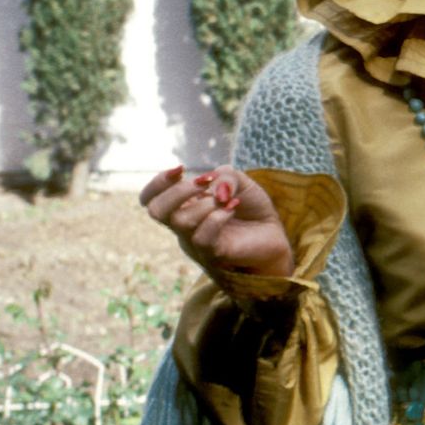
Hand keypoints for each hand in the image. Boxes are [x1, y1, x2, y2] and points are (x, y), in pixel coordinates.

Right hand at [139, 164, 294, 280]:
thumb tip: (212, 187)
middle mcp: (183, 226)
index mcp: (182, 207)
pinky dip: (218, 217)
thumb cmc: (251, 208)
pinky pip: (202, 238)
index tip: (181, 169)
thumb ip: (223, 176)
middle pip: (156, 211)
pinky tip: (233, 209)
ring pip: (181, 222)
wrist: (274, 234)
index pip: (149, 199)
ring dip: (206, 203)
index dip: (158, 182)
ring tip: (228, 199)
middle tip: (205, 183)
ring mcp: (196, 243)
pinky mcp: (214, 255)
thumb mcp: (238, 181)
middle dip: (178, 191)